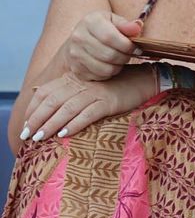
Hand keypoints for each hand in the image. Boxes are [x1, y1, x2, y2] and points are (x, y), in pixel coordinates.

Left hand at [20, 69, 158, 143]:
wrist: (144, 80)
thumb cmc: (116, 86)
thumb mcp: (90, 86)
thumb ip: (70, 91)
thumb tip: (45, 102)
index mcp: (73, 79)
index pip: (45, 92)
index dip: (33, 108)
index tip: (25, 124)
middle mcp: (81, 84)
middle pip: (52, 101)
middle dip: (37, 119)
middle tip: (28, 136)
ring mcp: (95, 92)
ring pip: (66, 108)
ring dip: (51, 124)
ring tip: (41, 138)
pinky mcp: (109, 102)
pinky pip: (88, 114)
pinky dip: (75, 124)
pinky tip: (65, 134)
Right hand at [61, 10, 142, 81]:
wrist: (79, 40)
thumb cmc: (103, 29)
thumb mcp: (114, 21)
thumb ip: (127, 25)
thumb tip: (137, 27)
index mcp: (90, 21)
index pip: (110, 37)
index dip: (127, 45)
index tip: (136, 48)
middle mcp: (79, 37)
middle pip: (109, 54)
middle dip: (125, 57)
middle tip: (129, 54)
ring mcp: (75, 54)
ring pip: (106, 68)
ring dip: (119, 66)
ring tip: (120, 59)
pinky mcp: (77, 68)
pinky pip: (101, 75)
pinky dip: (110, 72)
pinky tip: (110, 64)